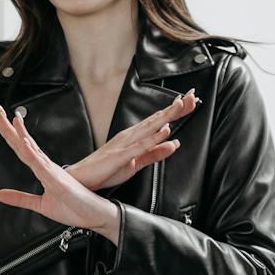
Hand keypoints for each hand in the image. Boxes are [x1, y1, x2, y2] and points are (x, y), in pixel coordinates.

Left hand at [0, 108, 119, 241]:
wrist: (96, 216)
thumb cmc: (74, 208)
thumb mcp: (40, 205)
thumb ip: (18, 198)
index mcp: (43, 170)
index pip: (23, 149)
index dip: (11, 134)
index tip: (0, 120)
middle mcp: (47, 167)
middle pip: (25, 144)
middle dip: (10, 128)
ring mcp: (53, 172)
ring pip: (33, 150)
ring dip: (22, 135)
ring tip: (12, 120)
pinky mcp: (58, 181)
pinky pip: (43, 166)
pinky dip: (33, 155)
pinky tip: (26, 145)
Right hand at [66, 89, 197, 191]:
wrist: (81, 179)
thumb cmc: (105, 170)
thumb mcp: (135, 164)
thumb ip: (155, 153)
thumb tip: (175, 144)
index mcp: (134, 137)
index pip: (157, 121)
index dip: (174, 111)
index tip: (190, 100)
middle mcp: (130, 135)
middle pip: (156, 119)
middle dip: (174, 108)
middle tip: (192, 96)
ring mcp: (125, 144)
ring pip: (150, 127)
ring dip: (166, 116)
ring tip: (181, 106)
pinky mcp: (120, 155)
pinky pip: (140, 146)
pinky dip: (153, 138)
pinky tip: (163, 131)